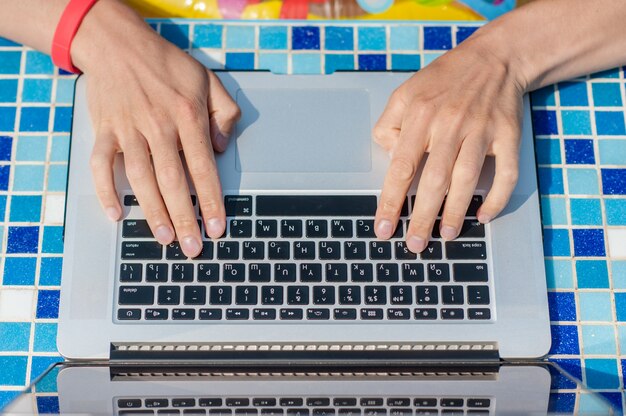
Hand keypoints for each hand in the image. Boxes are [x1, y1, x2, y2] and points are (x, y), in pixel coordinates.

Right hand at [72, 0, 239, 256]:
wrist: (118, 43)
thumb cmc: (167, 63)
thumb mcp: (209, 80)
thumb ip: (224, 114)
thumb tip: (221, 149)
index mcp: (188, 117)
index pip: (203, 169)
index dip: (211, 201)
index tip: (217, 228)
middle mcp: (159, 127)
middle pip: (173, 181)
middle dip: (185, 218)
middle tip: (193, 248)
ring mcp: (129, 130)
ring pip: (141, 179)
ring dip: (152, 212)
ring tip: (165, 239)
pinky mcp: (105, 130)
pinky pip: (101, 165)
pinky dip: (105, 191)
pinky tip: (115, 214)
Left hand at [372, 36, 524, 252]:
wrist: (494, 59)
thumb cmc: (444, 80)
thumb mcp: (405, 92)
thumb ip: (389, 124)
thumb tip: (389, 158)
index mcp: (421, 115)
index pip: (401, 167)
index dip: (391, 202)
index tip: (383, 229)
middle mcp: (451, 124)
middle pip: (434, 180)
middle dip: (422, 218)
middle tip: (414, 245)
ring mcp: (482, 130)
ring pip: (467, 179)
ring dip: (455, 212)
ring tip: (445, 236)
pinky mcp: (508, 135)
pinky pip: (505, 173)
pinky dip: (497, 198)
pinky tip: (485, 216)